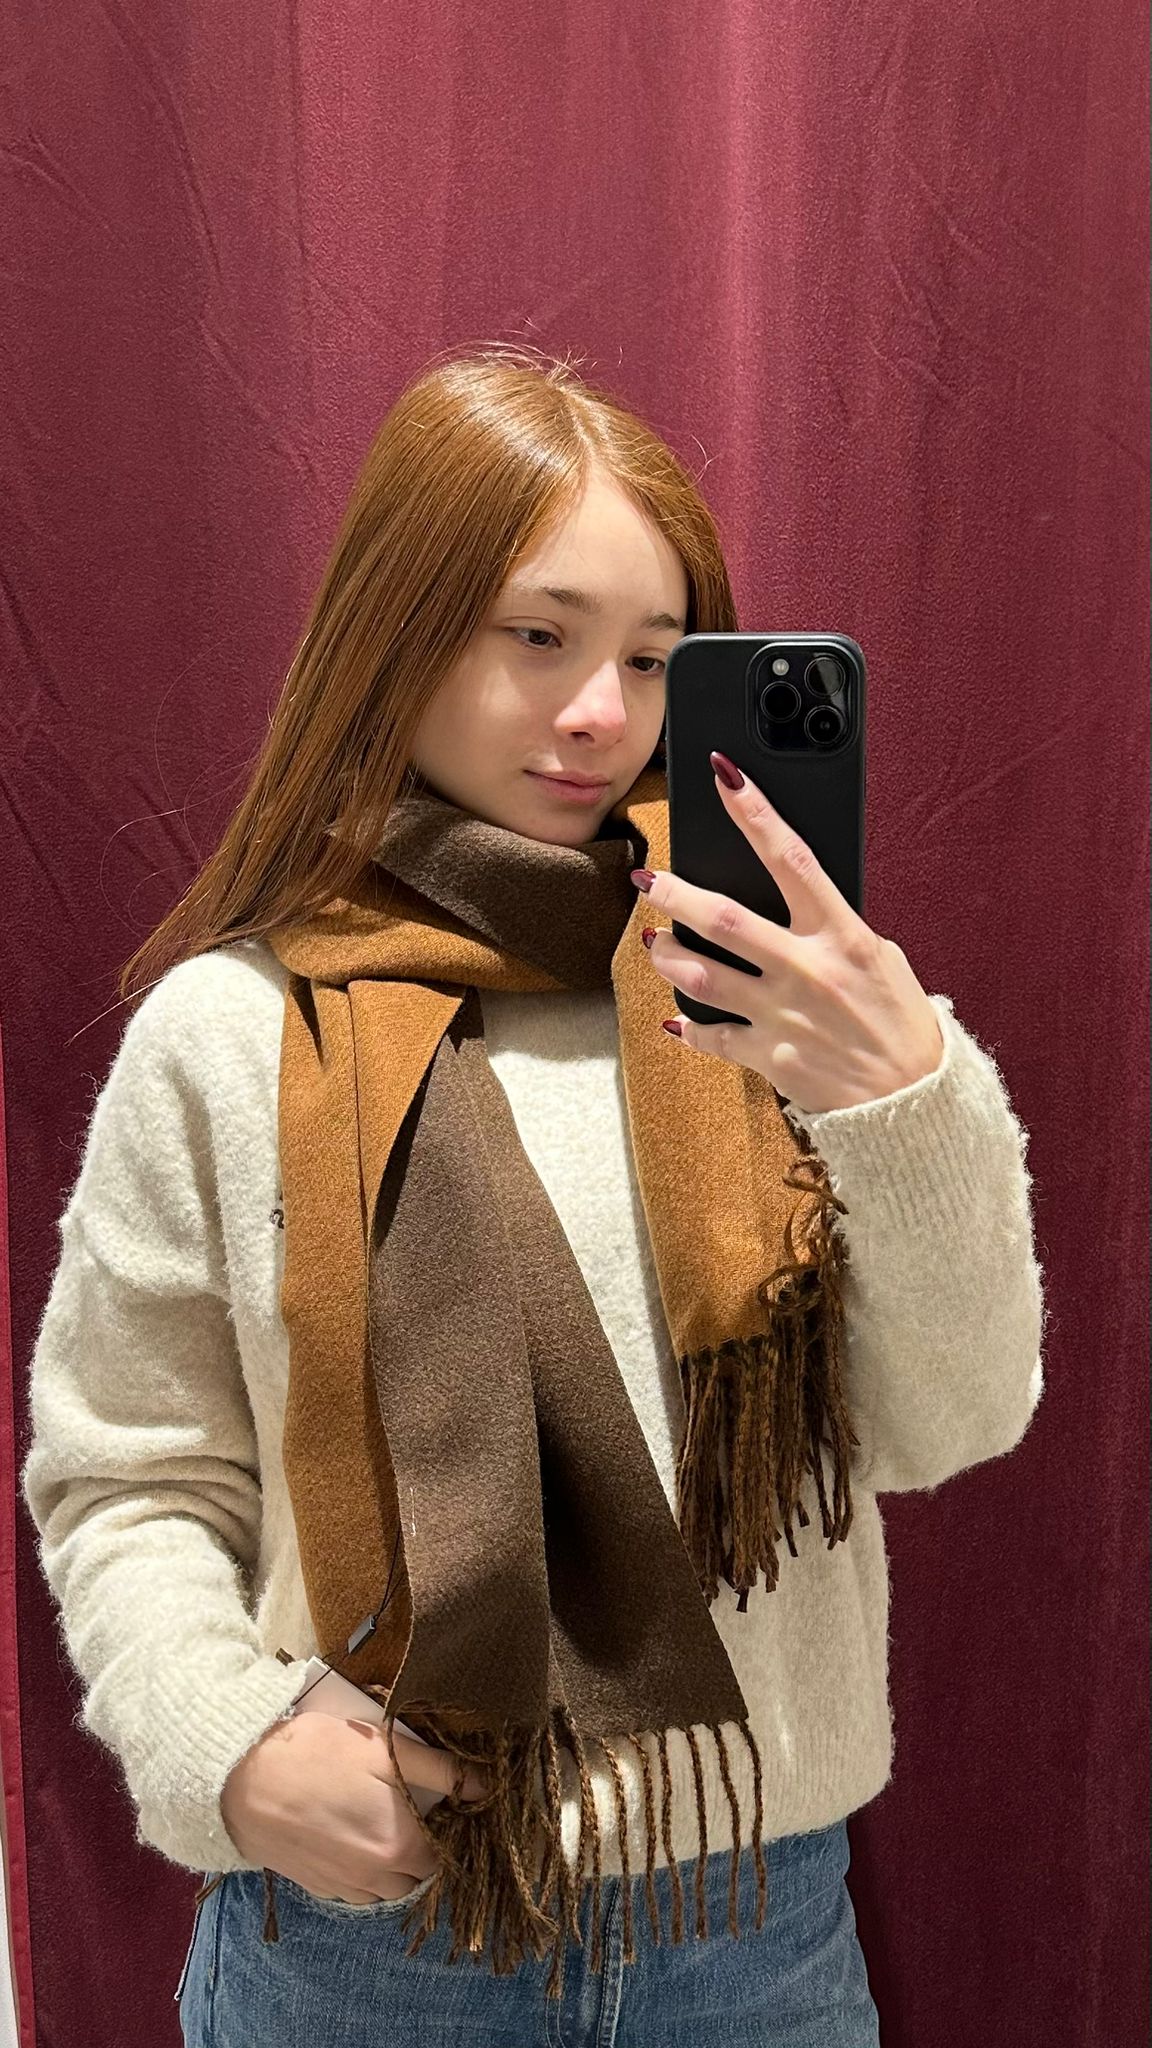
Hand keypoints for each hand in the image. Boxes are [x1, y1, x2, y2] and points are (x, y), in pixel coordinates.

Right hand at [220, 1708, 487, 1903]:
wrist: (241, 1783)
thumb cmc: (316, 1756)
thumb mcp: (384, 1749)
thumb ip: (440, 1770)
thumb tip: (485, 1785)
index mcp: (401, 1848)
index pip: (448, 1855)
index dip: (451, 1828)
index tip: (445, 1804)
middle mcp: (376, 1879)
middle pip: (419, 1874)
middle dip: (423, 1846)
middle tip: (412, 1805)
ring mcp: (344, 1888)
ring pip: (388, 1885)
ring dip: (394, 1859)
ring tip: (380, 1817)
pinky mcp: (318, 1885)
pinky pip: (357, 1886)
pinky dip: (364, 1867)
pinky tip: (350, 1831)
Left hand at [635, 751, 943, 1115]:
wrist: (912, 1101)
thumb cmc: (900, 1023)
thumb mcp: (881, 959)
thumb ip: (834, 928)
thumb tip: (793, 899)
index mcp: (842, 936)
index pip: (791, 858)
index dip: (755, 814)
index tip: (725, 778)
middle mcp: (807, 970)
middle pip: (724, 919)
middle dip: (676, 894)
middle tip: (647, 878)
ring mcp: (783, 1014)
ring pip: (702, 976)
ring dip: (669, 956)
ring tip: (655, 943)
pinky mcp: (770, 1056)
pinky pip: (711, 1035)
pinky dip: (687, 1026)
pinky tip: (676, 1016)